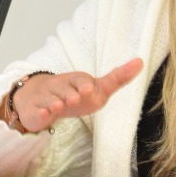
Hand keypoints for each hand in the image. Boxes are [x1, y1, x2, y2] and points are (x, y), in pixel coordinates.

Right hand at [7, 57, 142, 131]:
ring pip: (49, 98)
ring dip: (54, 102)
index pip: (80, 80)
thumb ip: (117, 78)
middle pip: (64, 89)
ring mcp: (46, 98)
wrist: (40, 100)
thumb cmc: (74, 95)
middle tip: (75, 98)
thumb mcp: (97, 89)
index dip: (83, 84)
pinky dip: (39, 112)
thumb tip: (140, 62)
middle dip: (69, 94)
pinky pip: (37, 110)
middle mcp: (59, 87)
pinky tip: (44, 114)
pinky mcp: (35, 110)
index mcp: (75, 81)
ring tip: (58, 105)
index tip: (88, 89)